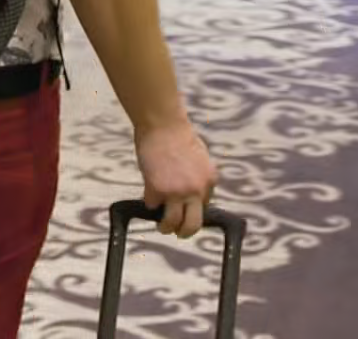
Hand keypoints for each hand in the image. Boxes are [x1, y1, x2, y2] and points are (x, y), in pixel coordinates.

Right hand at [135, 119, 217, 238]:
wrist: (163, 124)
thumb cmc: (178, 135)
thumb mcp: (199, 159)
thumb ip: (197, 177)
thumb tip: (191, 194)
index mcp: (209, 181)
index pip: (204, 207)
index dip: (193, 211)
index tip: (186, 212)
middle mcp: (195, 190)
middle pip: (193, 225)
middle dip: (185, 232)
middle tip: (178, 233)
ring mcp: (176, 192)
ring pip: (171, 223)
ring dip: (165, 227)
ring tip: (161, 225)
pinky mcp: (156, 189)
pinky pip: (151, 205)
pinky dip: (149, 202)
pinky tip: (148, 195)